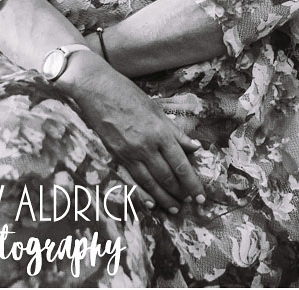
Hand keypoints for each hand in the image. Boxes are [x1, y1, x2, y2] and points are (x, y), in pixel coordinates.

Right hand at [62, 54, 204, 213]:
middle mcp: (146, 146)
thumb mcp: (157, 110)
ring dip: (164, 197)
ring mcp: (129, 153)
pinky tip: (150, 203)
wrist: (96, 90)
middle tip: (192, 204)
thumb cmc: (129, 95)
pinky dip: (142, 192)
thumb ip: (176, 132)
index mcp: (160, 132)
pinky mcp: (115, 156)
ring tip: (175, 208)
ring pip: (150, 181)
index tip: (202, 195)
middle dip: (181, 192)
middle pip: (167, 176)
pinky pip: (131, 178)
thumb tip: (195, 147)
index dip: (192, 182)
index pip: (181, 164)